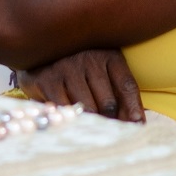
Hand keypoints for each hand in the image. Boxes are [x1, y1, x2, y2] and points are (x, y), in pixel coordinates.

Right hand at [17, 48, 143, 121]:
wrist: (37, 45)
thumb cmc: (77, 65)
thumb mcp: (102, 70)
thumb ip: (120, 94)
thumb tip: (138, 124)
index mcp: (108, 54)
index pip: (127, 86)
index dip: (134, 109)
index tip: (138, 127)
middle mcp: (88, 58)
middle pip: (108, 103)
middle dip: (109, 120)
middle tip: (105, 129)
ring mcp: (65, 68)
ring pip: (87, 109)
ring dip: (89, 121)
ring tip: (86, 123)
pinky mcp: (45, 79)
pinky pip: (63, 110)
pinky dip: (68, 117)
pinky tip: (67, 115)